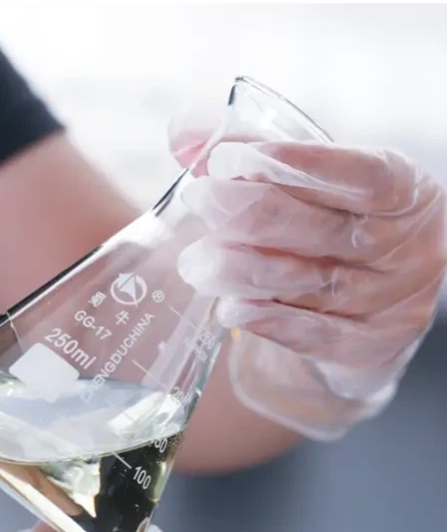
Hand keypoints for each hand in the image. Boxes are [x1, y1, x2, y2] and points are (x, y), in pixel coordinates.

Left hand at [170, 113, 446, 438]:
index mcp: (401, 192)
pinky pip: (309, 334)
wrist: (373, 302)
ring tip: (195, 261)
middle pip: (317, 229)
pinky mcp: (365, 343)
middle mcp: (401, 246)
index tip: (226, 161)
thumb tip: (184, 134)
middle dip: (244, 212)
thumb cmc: (335, 226)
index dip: (291, 164)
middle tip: (198, 200)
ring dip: (236, 269)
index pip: (357, 175)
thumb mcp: (312, 183)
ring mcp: (387, 300)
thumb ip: (252, 150)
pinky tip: (228, 308)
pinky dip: (262, 318)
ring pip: (302, 282)